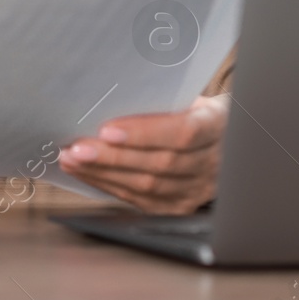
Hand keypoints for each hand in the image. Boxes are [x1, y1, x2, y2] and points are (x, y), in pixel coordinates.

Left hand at [58, 93, 226, 214]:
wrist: (226, 141)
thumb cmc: (197, 110)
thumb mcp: (190, 95)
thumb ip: (162, 99)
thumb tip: (112, 93)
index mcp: (218, 125)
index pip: (183, 133)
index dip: (144, 133)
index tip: (108, 129)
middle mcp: (212, 162)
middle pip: (159, 164)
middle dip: (112, 157)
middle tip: (77, 147)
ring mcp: (197, 189)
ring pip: (147, 186)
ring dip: (103, 173)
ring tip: (72, 159)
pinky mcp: (179, 206)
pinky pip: (140, 200)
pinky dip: (107, 185)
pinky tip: (85, 173)